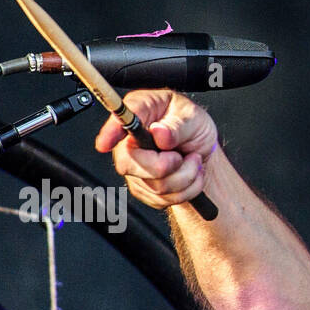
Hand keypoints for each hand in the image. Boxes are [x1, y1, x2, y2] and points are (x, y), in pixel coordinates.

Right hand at [94, 89, 218, 209]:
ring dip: (185, 177)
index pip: (120, 120)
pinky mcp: (144, 188)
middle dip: (167, 166)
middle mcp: (130, 140)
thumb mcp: (194, 117)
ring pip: (156, 186)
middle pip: (129, 163)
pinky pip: (164, 199)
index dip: (110, 132)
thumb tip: (159, 133)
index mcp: (141, 110)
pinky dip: (188, 189)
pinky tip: (190, 173)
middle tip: (183, 155)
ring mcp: (134, 166)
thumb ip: (177, 125)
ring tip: (192, 161)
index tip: (105, 143)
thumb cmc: (194, 127)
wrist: (204, 152)